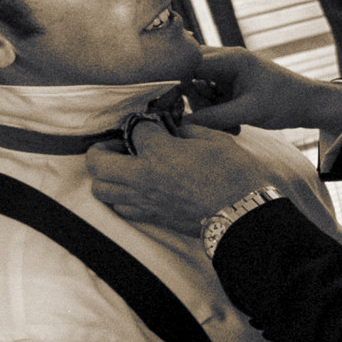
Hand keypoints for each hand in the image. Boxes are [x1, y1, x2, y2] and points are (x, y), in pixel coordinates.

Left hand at [86, 117, 270, 231]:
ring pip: (101, 190)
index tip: (151, 124)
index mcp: (159, 153)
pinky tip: (136, 189)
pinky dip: (120, 197)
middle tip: (117, 146)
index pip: (133, 129)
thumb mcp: (215, 139)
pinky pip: (120, 208)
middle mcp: (144, 177)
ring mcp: (145, 201)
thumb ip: (188, 129)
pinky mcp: (153, 218)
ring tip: (123, 169)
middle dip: (101, 149)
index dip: (142, 123)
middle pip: (97, 162)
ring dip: (106, 176)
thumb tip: (176, 129)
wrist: (244, 215)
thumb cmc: (235, 175)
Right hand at [183, 45, 341, 136]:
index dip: (175, 82)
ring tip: (230, 126)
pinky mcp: (230, 86)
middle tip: (207, 119)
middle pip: (189, 75)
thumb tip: (182, 125)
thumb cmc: (284, 102)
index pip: (190, 63)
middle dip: (194, 100)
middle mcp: (226, 61)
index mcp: (231, 58)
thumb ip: (214, 118)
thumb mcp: (248, 112)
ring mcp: (227, 73)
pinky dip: (216, 113)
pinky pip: (210, 98)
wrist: (308, 105)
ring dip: (207, 110)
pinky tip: (235, 125)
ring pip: (198, 89)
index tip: (172, 104)